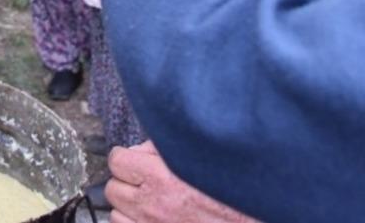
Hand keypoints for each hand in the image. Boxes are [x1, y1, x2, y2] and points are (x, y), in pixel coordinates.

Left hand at [107, 141, 256, 222]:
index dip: (126, 157)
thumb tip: (143, 150)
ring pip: (117, 213)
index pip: (117, 160)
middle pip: (113, 187)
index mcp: (162, 177)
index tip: (133, 159)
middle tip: (144, 179)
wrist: (250, 218)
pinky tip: (152, 218)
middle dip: (127, 181)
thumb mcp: (200, 157)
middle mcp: (153, 205)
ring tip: (149, 201)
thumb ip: (166, 149)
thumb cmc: (231, 193)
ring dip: (129, 206)